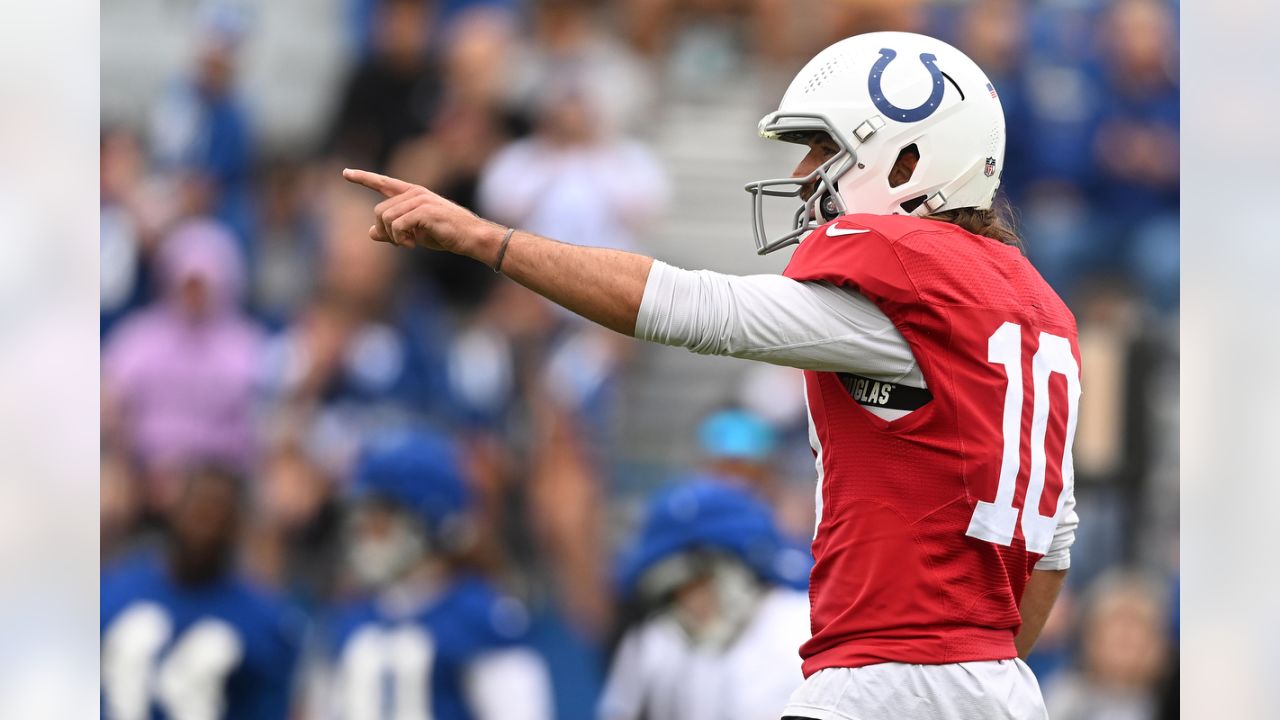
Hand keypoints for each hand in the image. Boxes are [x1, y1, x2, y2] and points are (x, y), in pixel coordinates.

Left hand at [342, 168, 496, 254]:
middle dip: (384, 231)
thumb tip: (371, 232)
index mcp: (412, 194)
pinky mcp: (424, 211)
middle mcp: (414, 193)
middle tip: (400, 243)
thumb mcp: (415, 233)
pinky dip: (401, 239)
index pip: (383, 183)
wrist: (470, 237)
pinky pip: (397, 226)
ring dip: (393, 237)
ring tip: (408, 244)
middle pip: (379, 211)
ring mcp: (420, 200)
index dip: (363, 178)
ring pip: (386, 219)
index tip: (345, 173)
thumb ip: (393, 231)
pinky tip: (412, 245)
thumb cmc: (445, 234)